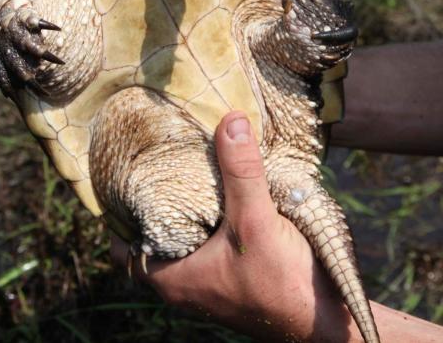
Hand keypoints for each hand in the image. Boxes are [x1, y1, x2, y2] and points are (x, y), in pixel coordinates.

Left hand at [111, 112, 353, 341]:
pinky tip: (221, 190)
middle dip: (151, 202)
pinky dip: (210, 218)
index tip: (123, 177)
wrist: (325, 322)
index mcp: (172, 278)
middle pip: (151, 236)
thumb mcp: (256, 222)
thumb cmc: (283, 285)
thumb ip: (241, 173)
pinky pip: (208, 242)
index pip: (122, 245)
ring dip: (183, 209)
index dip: (117, 213)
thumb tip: (230, 120)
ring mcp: (208, 282)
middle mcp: (184, 283)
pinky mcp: (232, 276)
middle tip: (154, 161)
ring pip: (182, 238)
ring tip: (183, 166)